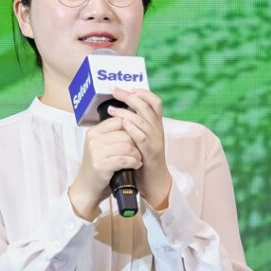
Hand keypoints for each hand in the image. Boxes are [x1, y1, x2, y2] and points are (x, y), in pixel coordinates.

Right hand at [68, 116, 142, 219]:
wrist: (86, 188)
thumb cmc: (98, 166)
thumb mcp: (100, 146)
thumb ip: (112, 134)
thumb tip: (134, 122)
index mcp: (94, 132)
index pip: (119, 121)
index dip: (131, 128)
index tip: (136, 138)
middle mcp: (93, 139)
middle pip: (125, 133)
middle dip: (136, 143)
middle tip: (139, 151)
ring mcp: (96, 152)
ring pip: (127, 146)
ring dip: (137, 154)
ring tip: (138, 159)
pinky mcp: (101, 165)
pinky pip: (125, 159)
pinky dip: (134, 162)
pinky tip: (136, 165)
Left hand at [104, 87, 171, 209]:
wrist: (155, 182)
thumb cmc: (144, 159)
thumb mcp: (142, 138)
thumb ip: (136, 125)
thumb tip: (122, 111)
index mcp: (156, 125)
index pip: (155, 103)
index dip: (144, 93)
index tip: (130, 88)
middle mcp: (158, 131)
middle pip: (148, 107)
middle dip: (130, 97)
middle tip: (115, 91)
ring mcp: (156, 142)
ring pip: (144, 121)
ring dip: (127, 112)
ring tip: (112, 109)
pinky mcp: (151, 154)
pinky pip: (143, 138)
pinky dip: (133, 129)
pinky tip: (123, 124)